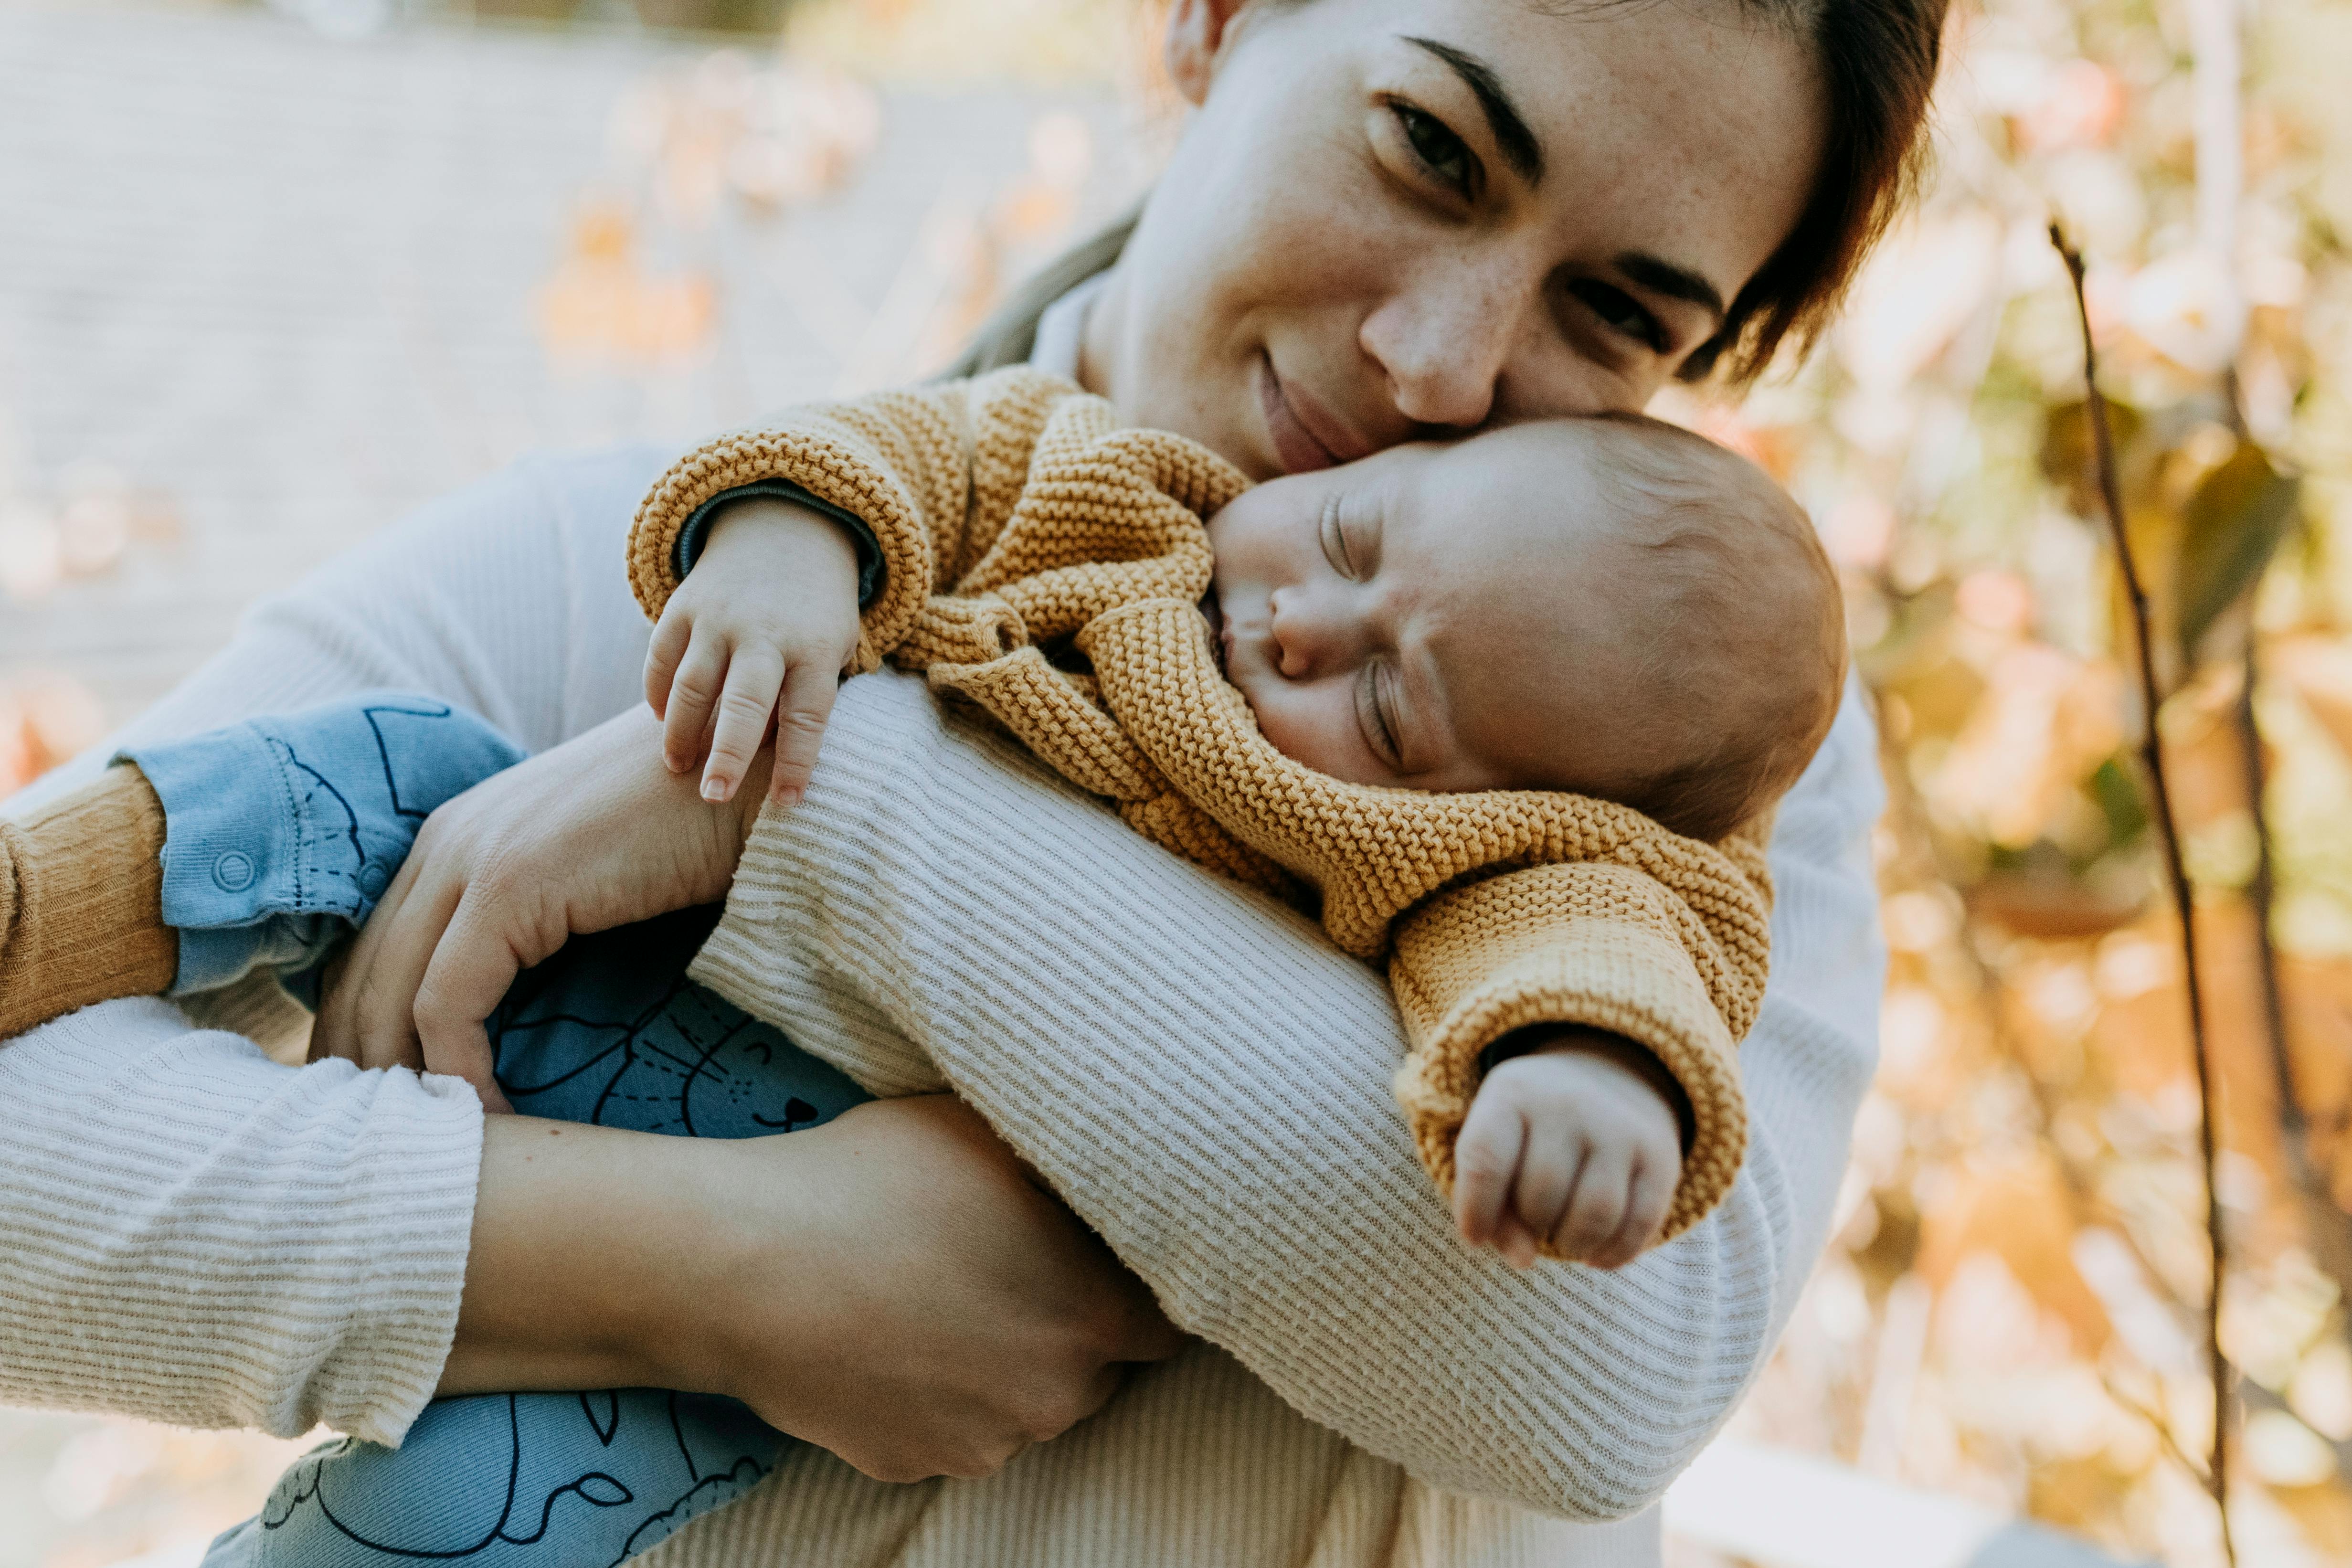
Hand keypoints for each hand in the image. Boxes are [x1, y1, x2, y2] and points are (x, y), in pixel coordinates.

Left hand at [311, 705, 766, 1109]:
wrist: (750, 771)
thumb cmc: (695, 829)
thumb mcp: (592, 872)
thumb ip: (542, 915)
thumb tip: (525, 1005)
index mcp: (457, 834)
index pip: (371, 949)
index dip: (362, 1031)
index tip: (384, 1106)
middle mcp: (446, 839)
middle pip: (362, 975)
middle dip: (361, 1068)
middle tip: (384, 1151)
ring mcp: (472, 856)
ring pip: (390, 996)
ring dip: (403, 1082)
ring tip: (429, 1151)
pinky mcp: (509, 886)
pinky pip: (448, 1004)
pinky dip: (458, 1072)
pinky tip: (490, 1119)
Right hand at [443, 1097, 1186, 1482]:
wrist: (744, 1263)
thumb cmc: (873, 1179)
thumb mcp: (990, 1134)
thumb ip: (1066, 1164)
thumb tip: (1110, 1157)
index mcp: (1092, 1318)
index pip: (1169, 1325)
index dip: (1144, 1287)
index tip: (1113, 1257)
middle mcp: (1052, 1397)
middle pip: (1094, 1367)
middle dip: (1067, 1322)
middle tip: (1009, 1260)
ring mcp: (979, 1441)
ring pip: (1020, 1400)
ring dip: (1000, 1360)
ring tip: (937, 1290)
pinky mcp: (908, 1462)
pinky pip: (949, 1426)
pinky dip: (934, 1391)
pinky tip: (891, 1331)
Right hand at [644, 497, 863, 809]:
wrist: (789, 528)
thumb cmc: (818, 614)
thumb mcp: (837, 646)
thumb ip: (811, 696)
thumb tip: (780, 761)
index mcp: (814, 648)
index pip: (807, 716)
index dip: (797, 762)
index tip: (787, 803)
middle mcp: (765, 633)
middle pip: (743, 702)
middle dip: (727, 754)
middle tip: (712, 797)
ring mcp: (719, 617)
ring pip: (691, 684)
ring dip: (680, 732)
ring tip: (677, 767)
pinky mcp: (683, 605)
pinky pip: (661, 657)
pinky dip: (656, 693)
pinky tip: (660, 723)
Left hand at [1451, 1036, 1682, 1269]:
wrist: (1609, 1076)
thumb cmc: (1531, 1131)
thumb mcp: (1496, 1147)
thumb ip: (1489, 1208)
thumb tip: (1524, 1260)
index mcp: (1512, 1093)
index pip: (1485, 1160)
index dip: (1475, 1211)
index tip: (1474, 1238)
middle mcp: (1568, 1103)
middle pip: (1541, 1195)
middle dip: (1530, 1224)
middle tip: (1533, 1218)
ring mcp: (1620, 1127)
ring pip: (1593, 1216)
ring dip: (1571, 1244)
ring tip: (1562, 1235)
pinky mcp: (1660, 1157)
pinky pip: (1638, 1227)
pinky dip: (1612, 1255)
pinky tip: (1594, 1253)